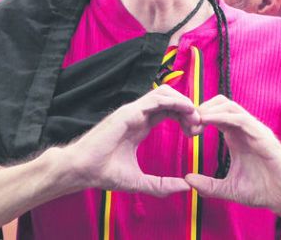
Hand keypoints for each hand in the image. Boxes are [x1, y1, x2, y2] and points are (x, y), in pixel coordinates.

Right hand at [68, 84, 201, 196]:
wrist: (81, 170)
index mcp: (140, 125)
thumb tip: (186, 187)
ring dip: (183, 101)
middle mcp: (138, 115)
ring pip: (164, 93)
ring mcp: (132, 111)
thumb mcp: (139, 182)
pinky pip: (154, 99)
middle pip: (169, 99)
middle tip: (199, 125)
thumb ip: (162, 185)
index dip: (185, 117)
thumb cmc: (104, 173)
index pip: (168, 111)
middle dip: (188, 108)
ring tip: (195, 116)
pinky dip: (173, 101)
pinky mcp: (127, 112)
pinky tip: (185, 110)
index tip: (195, 133)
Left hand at [184, 95, 280, 216]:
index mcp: (237, 136)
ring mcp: (255, 130)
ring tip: (195, 120)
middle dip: (202, 108)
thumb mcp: (229, 189)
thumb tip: (187, 179)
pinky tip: (207, 122)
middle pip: (221, 103)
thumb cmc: (263, 191)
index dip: (198, 117)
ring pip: (230, 106)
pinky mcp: (263, 136)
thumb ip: (209, 185)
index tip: (185, 129)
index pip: (215, 114)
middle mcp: (246, 129)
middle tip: (187, 123)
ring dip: (210, 110)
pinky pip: (241, 119)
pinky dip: (222, 117)